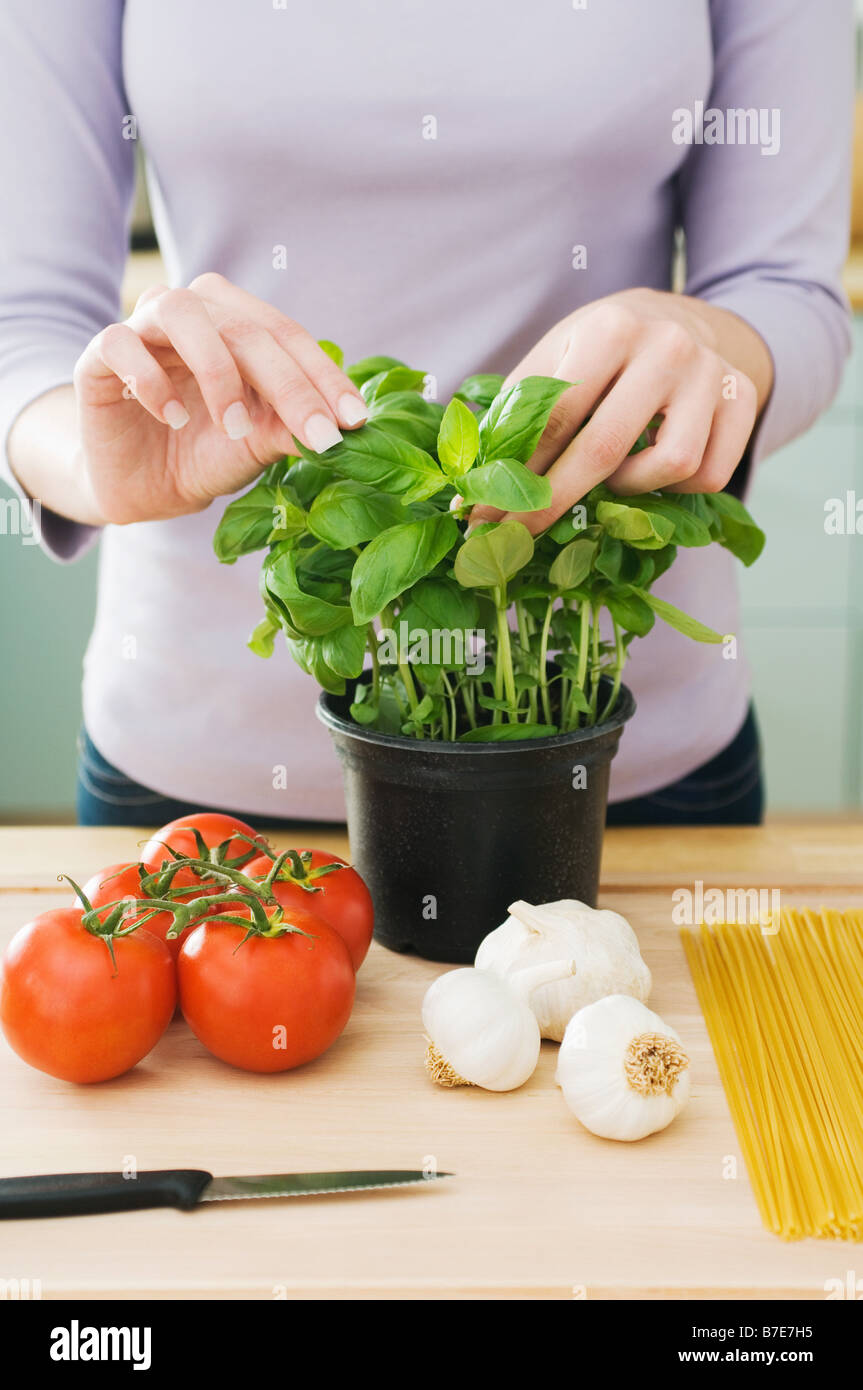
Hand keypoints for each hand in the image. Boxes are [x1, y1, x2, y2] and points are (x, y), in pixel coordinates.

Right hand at [71, 273, 368, 524]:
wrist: (145, 487)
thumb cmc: (206, 453)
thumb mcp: (259, 443)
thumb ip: (294, 427)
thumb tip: (345, 428)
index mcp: (238, 323)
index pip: (289, 337)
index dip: (324, 376)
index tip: (356, 421)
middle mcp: (195, 313)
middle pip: (245, 328)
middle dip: (289, 384)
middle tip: (318, 433)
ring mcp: (144, 328)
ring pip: (182, 313)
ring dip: (218, 370)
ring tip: (233, 425)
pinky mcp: (99, 354)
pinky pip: (121, 343)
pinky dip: (150, 379)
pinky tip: (172, 417)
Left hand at [469, 287, 772, 533]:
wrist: (685, 320)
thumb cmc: (603, 350)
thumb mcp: (555, 356)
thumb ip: (516, 411)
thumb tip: (470, 481)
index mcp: (610, 327)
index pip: (554, 415)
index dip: (513, 472)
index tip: (479, 513)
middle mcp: (667, 347)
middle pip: (604, 449)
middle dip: (551, 503)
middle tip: (515, 536)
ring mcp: (713, 376)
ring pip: (670, 467)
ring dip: (629, 488)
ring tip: (610, 475)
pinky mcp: (743, 403)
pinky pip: (709, 476)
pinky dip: (676, 488)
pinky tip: (653, 470)